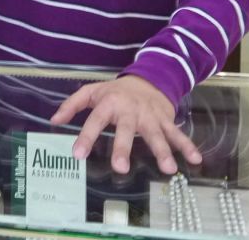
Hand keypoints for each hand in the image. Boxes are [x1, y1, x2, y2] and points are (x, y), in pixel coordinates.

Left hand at [50, 75, 201, 175]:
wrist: (147, 78)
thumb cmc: (115, 92)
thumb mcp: (90, 92)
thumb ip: (71, 105)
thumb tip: (53, 120)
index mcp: (109, 104)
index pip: (94, 121)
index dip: (86, 136)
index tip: (77, 154)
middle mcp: (130, 110)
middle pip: (126, 129)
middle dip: (123, 147)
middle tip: (120, 167)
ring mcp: (150, 116)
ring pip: (156, 134)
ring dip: (163, 150)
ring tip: (168, 168)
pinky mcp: (165, 120)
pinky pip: (177, 133)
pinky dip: (187, 146)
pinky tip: (195, 160)